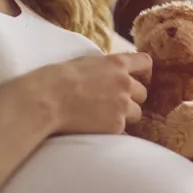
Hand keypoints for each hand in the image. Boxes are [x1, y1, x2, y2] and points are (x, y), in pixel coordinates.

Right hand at [13, 53, 151, 134]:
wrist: (46, 100)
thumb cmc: (58, 79)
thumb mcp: (86, 62)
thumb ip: (106, 67)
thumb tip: (113, 73)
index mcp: (117, 63)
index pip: (145, 62)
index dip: (144, 72)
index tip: (140, 79)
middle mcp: (125, 83)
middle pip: (142, 92)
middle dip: (131, 98)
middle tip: (113, 103)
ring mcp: (123, 105)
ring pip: (137, 113)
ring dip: (125, 115)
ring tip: (103, 116)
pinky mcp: (117, 125)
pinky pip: (123, 130)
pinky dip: (113, 129)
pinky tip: (97, 127)